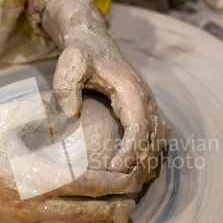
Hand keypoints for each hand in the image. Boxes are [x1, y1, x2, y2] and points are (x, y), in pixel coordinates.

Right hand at [0, 112, 135, 222]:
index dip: (114, 185)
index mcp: (35, 176)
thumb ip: (44, 118)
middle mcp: (34, 205)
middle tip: (134, 199)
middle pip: (88, 211)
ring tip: (122, 215)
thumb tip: (73, 114)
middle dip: (116, 206)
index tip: (131, 180)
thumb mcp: (10, 122)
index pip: (87, 185)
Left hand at [41, 0, 161, 172]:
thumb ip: (66, 87)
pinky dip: (146, 151)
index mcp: (131, 90)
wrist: (95, 40)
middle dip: (141, 161)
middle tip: (121, 182)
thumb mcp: (70, 64)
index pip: (139, 128)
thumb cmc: (81, 54)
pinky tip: (131, 165)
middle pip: (153, 137)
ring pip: (156, 138)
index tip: (115, 168)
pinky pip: (152, 134)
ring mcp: (147, 103)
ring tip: (127, 179)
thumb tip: (71, 116)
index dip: (131, 151)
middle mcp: (145, 98)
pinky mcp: (143, 108)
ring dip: (146, 158)